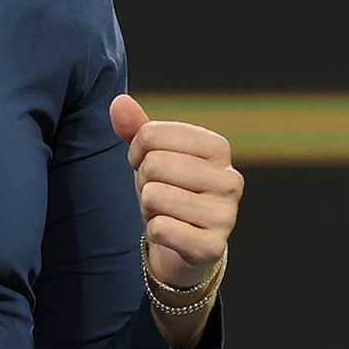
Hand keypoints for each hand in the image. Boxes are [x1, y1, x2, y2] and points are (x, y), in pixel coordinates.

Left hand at [111, 94, 242, 289]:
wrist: (185, 246)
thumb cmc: (170, 190)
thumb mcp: (153, 156)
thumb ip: (137, 128)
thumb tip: (118, 101)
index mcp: (218, 147)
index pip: (151, 134)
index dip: (137, 151)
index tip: (146, 165)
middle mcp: (230, 178)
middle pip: (154, 164)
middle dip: (143, 181)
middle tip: (157, 193)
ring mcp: (226, 214)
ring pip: (155, 196)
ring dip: (148, 208)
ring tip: (164, 212)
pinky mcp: (213, 246)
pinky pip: (161, 229)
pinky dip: (154, 232)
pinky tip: (169, 234)